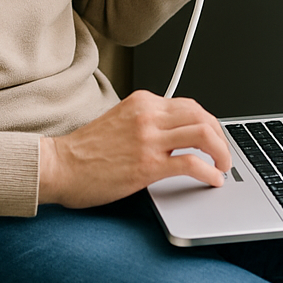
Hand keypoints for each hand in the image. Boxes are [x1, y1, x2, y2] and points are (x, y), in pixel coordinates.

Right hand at [38, 90, 230, 208]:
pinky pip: (191, 163)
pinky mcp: (147, 164)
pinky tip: (212, 180)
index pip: (189, 105)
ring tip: (223, 167)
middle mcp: (148, 115)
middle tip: (224, 154)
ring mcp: (149, 138)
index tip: (214, 139)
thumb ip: (147, 122)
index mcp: (142, 102)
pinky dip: (209, 172)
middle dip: (221, 136)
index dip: (208, 123)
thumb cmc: (84, 150)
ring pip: (203, 134)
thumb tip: (175, 136)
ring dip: (221, 152)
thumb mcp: (120, 121)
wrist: (58, 166)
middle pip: (202, 115)